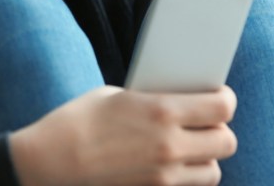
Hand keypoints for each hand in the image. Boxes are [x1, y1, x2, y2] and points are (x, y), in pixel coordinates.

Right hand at [8, 85, 236, 185]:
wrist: (46, 164)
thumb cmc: (78, 122)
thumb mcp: (118, 96)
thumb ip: (155, 99)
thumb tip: (179, 100)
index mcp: (163, 111)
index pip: (222, 107)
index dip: (226, 99)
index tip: (221, 96)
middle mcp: (170, 146)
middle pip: (226, 142)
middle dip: (219, 131)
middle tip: (206, 123)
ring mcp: (163, 177)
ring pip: (213, 171)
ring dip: (206, 159)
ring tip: (190, 148)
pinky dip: (187, 179)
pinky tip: (171, 167)